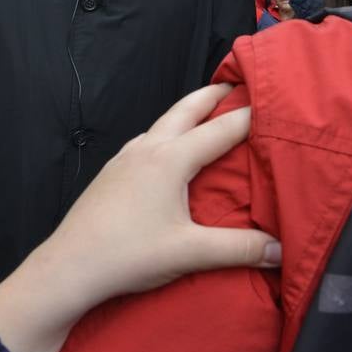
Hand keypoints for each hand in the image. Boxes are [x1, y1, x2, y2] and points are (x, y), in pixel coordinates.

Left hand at [0, 84, 277, 351]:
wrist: (69, 265)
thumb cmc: (128, 254)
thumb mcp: (190, 252)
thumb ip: (239, 249)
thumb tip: (282, 251)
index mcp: (169, 158)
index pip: (220, 129)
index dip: (250, 115)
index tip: (275, 102)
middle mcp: (147, 148)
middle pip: (185, 109)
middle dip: (213, 95)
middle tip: (238, 85)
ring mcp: (125, 158)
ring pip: (163, 123)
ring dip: (188, 114)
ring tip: (210, 115)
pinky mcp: (113, 172)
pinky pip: (148, 141)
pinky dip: (169, 134)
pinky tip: (171, 152)